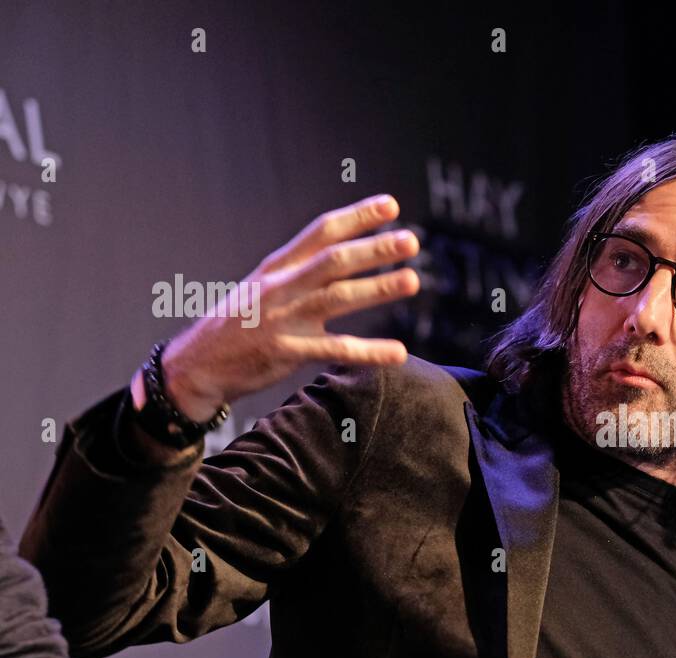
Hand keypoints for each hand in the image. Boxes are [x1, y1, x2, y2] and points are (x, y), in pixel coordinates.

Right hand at [133, 194, 419, 420]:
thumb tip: (339, 257)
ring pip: (337, 297)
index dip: (357, 217)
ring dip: (377, 289)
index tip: (391, 205)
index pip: (321, 232)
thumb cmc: (236, 326)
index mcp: (277, 267)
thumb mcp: (261, 288)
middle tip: (412, 240)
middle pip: (334, 260)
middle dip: (374, 248)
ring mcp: (282, 318)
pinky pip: (334, 349)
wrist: (194, 365)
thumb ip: (298, 273)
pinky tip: (398, 352)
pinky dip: (369, 351)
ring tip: (412, 281)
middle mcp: (281, 286)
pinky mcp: (285, 352)